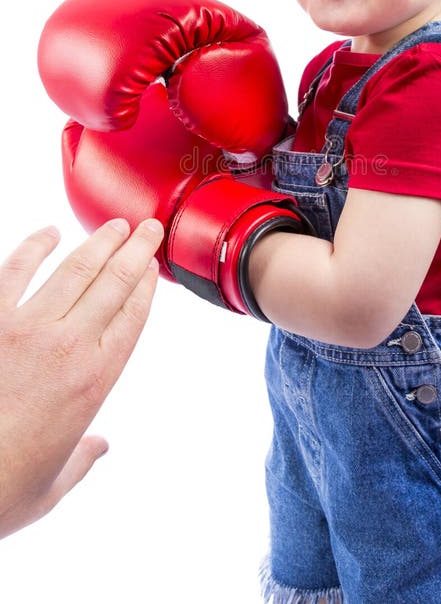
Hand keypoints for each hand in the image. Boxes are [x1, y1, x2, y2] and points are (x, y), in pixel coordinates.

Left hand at [0, 217, 162, 538]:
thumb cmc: (4, 486)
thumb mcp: (55, 482)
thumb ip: (82, 458)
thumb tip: (97, 449)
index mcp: (93, 380)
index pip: (133, 317)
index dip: (147, 286)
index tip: (154, 268)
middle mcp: (68, 346)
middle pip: (114, 283)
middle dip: (137, 250)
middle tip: (148, 229)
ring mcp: (27, 329)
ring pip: (75, 270)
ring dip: (99, 242)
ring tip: (115, 225)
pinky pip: (16, 271)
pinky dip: (34, 246)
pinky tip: (48, 233)